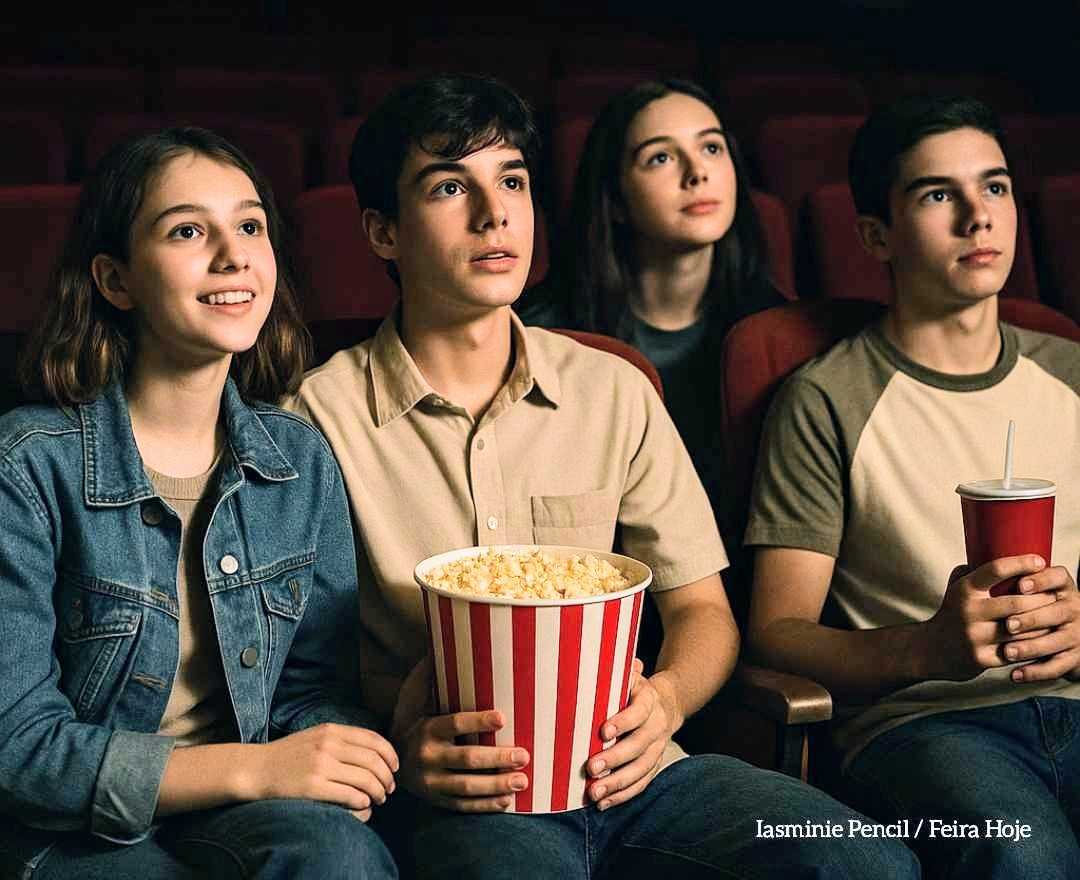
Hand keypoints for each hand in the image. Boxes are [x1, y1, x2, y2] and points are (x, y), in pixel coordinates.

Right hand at [247, 723, 397, 815]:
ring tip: (379, 799)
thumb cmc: (287, 755)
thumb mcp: (316, 736)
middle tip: (389, 789)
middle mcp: (329, 745)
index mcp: (332, 730)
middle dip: (387, 777)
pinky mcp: (313, 786)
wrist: (256, 769)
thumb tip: (373, 752)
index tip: (394, 768)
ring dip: (378, 791)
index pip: (373, 739)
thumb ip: (341, 739)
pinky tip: (363, 804)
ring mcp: (321, 765)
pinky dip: (363, 801)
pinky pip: (350, 795)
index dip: (390, 755)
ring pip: (366, 779)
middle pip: (374, 760)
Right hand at [391, 656, 530, 812]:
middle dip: (497, 759)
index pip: (455, 724)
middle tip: (523, 755)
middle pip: (466, 760)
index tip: (503, 716)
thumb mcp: (413, 694)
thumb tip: (442, 637)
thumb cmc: (412, 718)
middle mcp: (428, 757)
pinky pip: (463, 805)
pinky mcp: (437, 799)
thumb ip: (430, 672)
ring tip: (521, 780)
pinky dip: (485, 805)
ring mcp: (432, 782)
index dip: (478, 720)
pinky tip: (507, 801)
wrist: (387, 758)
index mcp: (426, 728)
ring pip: (467, 787)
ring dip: (496, 785)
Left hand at [586, 659, 678, 810]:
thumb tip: (601, 656)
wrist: (667, 704)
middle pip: (638, 745)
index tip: (602, 731)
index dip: (623, 722)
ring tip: (594, 792)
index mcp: (649, 701)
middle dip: (615, 758)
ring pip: (640, 769)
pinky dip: (623, 795)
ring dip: (617, 783)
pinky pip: (641, 783)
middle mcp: (656, 726)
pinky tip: (603, 802)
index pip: (638, 712)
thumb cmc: (635, 689)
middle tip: (591, 767)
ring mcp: (657, 749)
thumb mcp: (630, 675)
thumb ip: (619, 669)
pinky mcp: (653, 765)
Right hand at [922, 556, 1057, 680]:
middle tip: (1056, 595)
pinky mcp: (982, 658)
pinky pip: (1017, 650)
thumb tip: (1000, 552)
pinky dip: (1033, 644)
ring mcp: (975, 636)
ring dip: (1043, 623)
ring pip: (1022, 629)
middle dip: (1042, 599)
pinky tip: (1043, 638)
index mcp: (964, 590)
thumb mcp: (956, 588)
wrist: (931, 650)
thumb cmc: (953, 612)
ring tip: (1054, 616)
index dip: (1021, 563)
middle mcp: (969, 612)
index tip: (1040, 561)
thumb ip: (975, 571)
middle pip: (1017, 602)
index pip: (996, 570)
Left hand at [998, 565, 1079, 681]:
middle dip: (1030, 619)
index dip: (1040, 580)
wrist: (1067, 632)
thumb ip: (1005, 576)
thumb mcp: (1030, 586)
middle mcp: (1074, 607)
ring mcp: (1076, 633)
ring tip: (1006, 652)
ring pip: (1054, 641)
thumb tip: (966, 568)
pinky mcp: (1074, 658)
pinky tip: (1015, 675)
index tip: (1020, 586)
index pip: (1057, 577)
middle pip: (1056, 611)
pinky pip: (1056, 667)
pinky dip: (1034, 672)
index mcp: (1061, 585)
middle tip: (1007, 625)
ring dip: (1028, 647)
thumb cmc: (1034, 604)